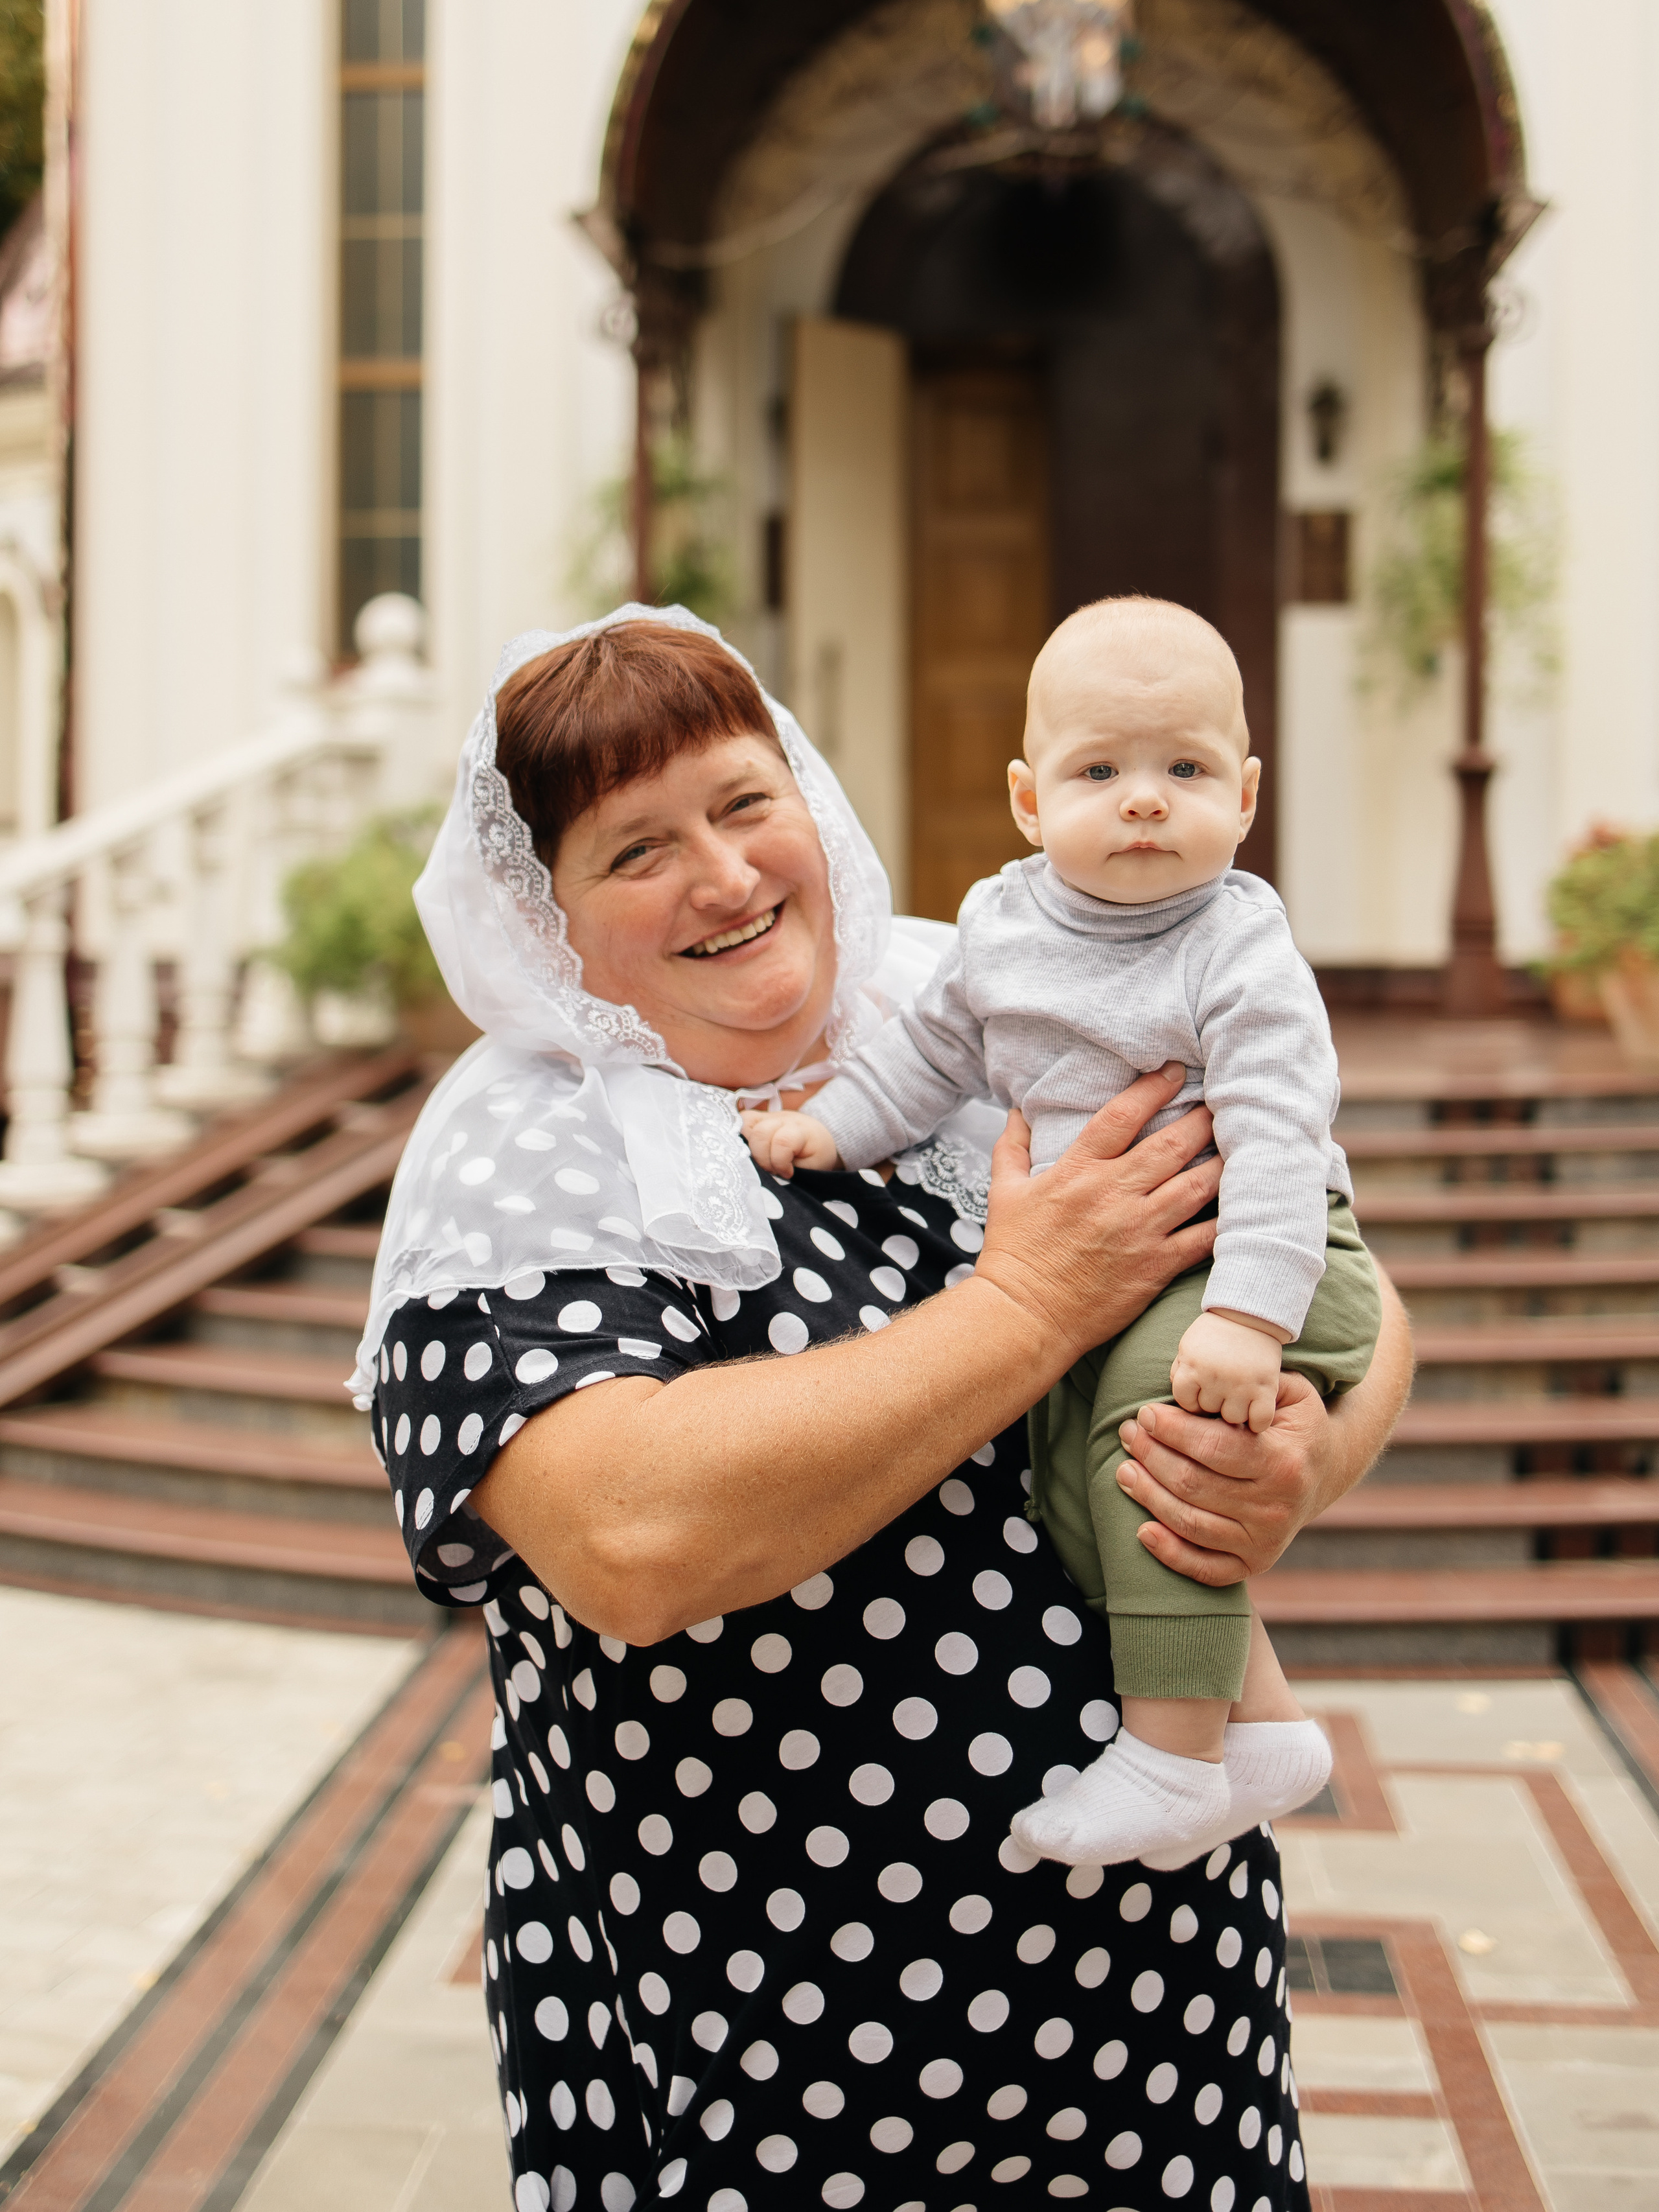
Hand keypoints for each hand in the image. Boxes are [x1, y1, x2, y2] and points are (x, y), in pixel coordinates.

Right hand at [740, 1107, 839, 1177]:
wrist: (818, 1140)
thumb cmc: (815, 1157)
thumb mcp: (811, 1168)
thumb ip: (790, 1172)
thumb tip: (768, 1178)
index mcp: (801, 1130)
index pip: (783, 1141)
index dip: (780, 1162)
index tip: (788, 1174)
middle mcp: (783, 1119)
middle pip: (761, 1133)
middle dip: (763, 1158)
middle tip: (773, 1170)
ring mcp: (768, 1116)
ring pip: (746, 1124)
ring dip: (749, 1148)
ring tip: (761, 1160)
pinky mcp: (757, 1118)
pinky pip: (741, 1121)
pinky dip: (739, 1136)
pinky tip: (747, 1151)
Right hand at [974, 1063, 1222, 1363]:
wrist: (1025, 1317)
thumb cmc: (1014, 1255)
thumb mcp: (1004, 1192)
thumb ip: (1014, 1146)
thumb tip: (1019, 1110)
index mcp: (1078, 1171)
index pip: (1121, 1115)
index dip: (1152, 1088)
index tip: (1174, 1071)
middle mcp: (1113, 1194)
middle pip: (1171, 1144)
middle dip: (1203, 1119)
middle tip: (1223, 1103)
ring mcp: (1139, 1230)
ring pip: (1196, 1185)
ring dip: (1222, 1162)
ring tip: (1243, 1145)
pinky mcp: (1157, 1265)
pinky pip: (1204, 1237)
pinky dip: (1228, 1220)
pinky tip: (1246, 1204)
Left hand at [1113, 1373, 1336, 1585]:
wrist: (1325, 1471)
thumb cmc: (1294, 1424)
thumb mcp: (1289, 1392)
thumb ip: (1251, 1385)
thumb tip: (1201, 1383)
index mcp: (1284, 1461)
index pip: (1213, 1447)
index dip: (1171, 1430)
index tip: (1145, 1414)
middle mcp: (1276, 1506)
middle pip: (1194, 1484)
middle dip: (1151, 1457)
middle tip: (1128, 1434)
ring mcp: (1266, 1540)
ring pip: (1191, 1522)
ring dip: (1149, 1496)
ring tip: (1124, 1470)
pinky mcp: (1255, 1563)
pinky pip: (1206, 1568)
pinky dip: (1170, 1553)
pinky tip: (1143, 1531)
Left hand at [1171, 1310, 1282, 1431]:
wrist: (1250, 1314)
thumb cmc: (1215, 1333)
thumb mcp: (1188, 1346)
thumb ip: (1179, 1371)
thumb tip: (1179, 1399)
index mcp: (1193, 1365)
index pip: (1185, 1401)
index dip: (1193, 1399)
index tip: (1203, 1393)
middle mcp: (1214, 1376)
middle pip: (1209, 1410)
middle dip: (1215, 1402)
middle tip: (1225, 1388)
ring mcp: (1241, 1383)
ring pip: (1233, 1417)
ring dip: (1237, 1410)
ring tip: (1241, 1395)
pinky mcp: (1265, 1386)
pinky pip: (1260, 1421)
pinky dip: (1259, 1421)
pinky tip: (1257, 1410)